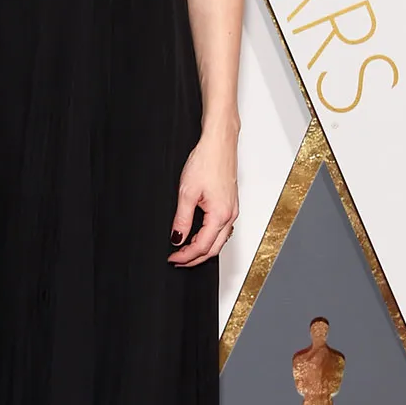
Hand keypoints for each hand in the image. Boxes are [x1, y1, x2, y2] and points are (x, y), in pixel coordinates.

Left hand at [168, 127, 237, 265]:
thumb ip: (182, 219)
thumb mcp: (187, 193)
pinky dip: (210, 238)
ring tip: (185, 250)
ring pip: (219, 240)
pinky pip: (223, 229)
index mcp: (220, 215)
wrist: (219, 143)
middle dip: (194, 258)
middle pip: (213, 248)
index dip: (185, 256)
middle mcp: (230, 215)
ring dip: (203, 249)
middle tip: (177, 260)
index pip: (202, 246)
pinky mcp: (231, 204)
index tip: (172, 258)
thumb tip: (177, 238)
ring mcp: (233, 210)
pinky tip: (199, 235)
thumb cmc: (207, 161)